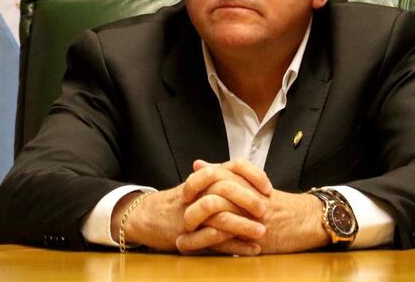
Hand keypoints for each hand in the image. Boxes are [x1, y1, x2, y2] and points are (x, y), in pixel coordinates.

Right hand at [115, 159, 272, 253]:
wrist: (145, 216)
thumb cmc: (179, 201)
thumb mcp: (200, 185)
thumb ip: (222, 178)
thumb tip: (251, 176)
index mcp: (205, 176)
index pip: (233, 165)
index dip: (253, 175)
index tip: (268, 188)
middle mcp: (198, 191)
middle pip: (226, 187)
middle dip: (248, 199)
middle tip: (266, 210)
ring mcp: (191, 212)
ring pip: (219, 215)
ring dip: (243, 225)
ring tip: (262, 232)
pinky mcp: (186, 234)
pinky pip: (212, 240)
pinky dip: (234, 246)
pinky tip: (251, 249)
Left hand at [177, 160, 329, 254]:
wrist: (307, 220)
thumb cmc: (279, 205)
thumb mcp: (252, 186)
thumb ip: (225, 174)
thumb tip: (198, 164)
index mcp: (244, 181)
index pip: (215, 174)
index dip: (196, 182)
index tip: (184, 193)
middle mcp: (246, 195)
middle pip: (212, 193)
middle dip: (191, 204)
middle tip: (179, 212)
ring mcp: (250, 215)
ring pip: (215, 216)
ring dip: (192, 227)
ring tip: (178, 237)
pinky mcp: (253, 235)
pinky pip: (223, 238)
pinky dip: (202, 244)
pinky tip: (189, 248)